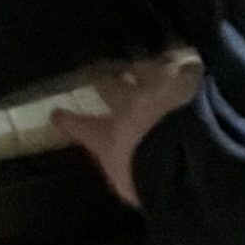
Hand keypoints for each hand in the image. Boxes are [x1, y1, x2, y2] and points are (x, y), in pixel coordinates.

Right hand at [54, 55, 202, 207]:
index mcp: (107, 135)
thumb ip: (120, 168)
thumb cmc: (150, 182)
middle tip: (95, 70)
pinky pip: (183, 66)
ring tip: (140, 58)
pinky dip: (183, 66)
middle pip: (108, 85)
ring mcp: (154, 89)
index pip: (79, 126)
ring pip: (141, 67)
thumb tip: (120, 166)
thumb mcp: (127, 185)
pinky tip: (188, 62)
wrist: (185, 161)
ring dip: (139, 64)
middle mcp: (125, 106)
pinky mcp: (185, 82)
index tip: (56, 114)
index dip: (66, 120)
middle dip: (100, 78)